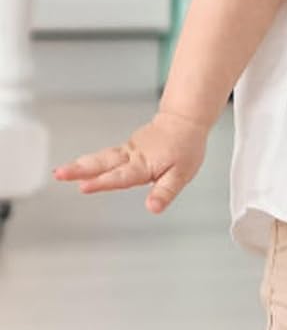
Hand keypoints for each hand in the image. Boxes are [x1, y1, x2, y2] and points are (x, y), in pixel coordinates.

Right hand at [53, 111, 209, 213]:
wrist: (184, 121)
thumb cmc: (185, 147)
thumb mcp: (181, 175)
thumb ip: (165, 192)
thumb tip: (153, 208)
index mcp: (144, 164)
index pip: (121, 176)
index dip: (103, 182)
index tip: (84, 187)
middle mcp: (132, 156)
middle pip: (103, 163)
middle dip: (79, 170)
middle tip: (59, 175)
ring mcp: (127, 150)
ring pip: (101, 157)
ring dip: (79, 165)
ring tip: (60, 172)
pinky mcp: (126, 148)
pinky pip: (106, 155)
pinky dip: (90, 161)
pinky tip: (79, 167)